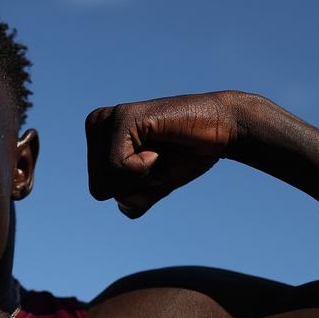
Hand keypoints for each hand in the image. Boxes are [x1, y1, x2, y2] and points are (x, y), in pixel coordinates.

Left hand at [85, 92, 239, 217]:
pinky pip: (116, 166)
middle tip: (159, 159)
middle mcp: (97, 125)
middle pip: (98, 188)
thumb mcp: (153, 187)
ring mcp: (107, 119)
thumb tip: (122, 200)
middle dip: (135, 186)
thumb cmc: (186, 155)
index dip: (133, 190)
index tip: (153, 166)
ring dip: (141, 177)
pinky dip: (143, 167)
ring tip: (159, 152)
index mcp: (97, 141)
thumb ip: (133, 200)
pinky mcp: (122, 116)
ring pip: (105, 179)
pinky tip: (157, 147)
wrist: (221, 131)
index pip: (99, 190)